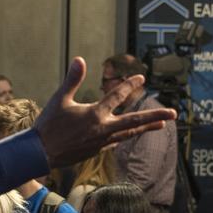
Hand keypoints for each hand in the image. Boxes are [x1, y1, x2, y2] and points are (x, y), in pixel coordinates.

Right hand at [34, 58, 175, 167]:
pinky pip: (116, 141)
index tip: (142, 77)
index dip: (129, 85)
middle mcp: (102, 129)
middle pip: (134, 121)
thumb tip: (80, 59)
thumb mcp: (60, 99)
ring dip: (146, 127)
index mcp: (94, 115)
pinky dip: (126, 135)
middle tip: (173, 113)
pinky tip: (131, 133)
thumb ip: (73, 79)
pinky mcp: (96, 151)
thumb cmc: (48, 125)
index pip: (117, 97)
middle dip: (154, 116)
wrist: (40, 153)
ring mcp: (101, 143)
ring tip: (162, 124)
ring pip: (129, 133)